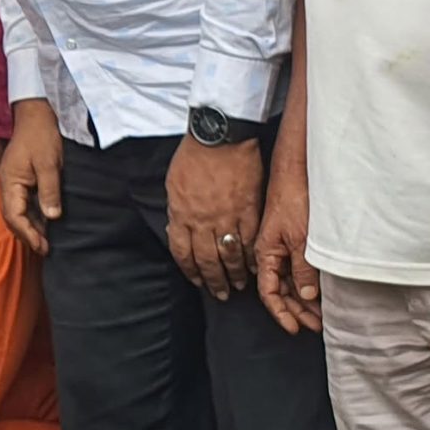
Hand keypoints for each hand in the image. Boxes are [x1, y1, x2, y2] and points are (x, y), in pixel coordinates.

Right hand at [0, 101, 63, 254]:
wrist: (36, 115)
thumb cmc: (41, 136)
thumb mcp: (49, 163)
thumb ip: (49, 190)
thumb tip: (52, 217)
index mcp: (10, 181)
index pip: (13, 214)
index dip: (27, 233)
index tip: (41, 246)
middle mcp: (7, 184)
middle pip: (12, 217)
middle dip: (27, 235)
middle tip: (45, 250)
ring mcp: (13, 183)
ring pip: (18, 212)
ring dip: (30, 228)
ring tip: (46, 243)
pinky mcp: (21, 181)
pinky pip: (24, 204)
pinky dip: (33, 217)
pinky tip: (45, 225)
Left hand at [166, 137, 262, 297]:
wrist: (219, 137)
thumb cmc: (193, 156)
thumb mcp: (174, 184)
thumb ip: (178, 210)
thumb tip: (177, 228)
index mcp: (181, 214)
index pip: (182, 253)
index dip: (190, 271)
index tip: (197, 280)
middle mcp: (203, 221)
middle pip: (207, 260)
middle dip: (214, 280)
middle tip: (220, 292)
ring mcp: (227, 217)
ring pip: (231, 255)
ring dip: (235, 274)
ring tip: (239, 284)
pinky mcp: (249, 210)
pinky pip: (250, 240)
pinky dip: (253, 256)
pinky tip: (255, 266)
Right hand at [253, 171, 320, 333]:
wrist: (295, 172)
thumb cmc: (293, 200)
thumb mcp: (301, 238)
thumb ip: (303, 268)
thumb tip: (306, 295)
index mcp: (266, 255)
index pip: (270, 294)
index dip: (282, 313)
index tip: (296, 328)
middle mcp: (271, 255)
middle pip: (281, 292)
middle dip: (297, 311)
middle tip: (318, 325)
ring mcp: (282, 248)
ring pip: (291, 282)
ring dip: (305, 299)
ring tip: (323, 313)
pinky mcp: (293, 241)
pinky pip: (298, 269)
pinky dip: (308, 283)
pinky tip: (321, 290)